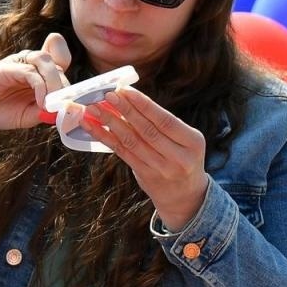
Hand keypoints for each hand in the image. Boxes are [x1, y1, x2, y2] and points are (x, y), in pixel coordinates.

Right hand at [0, 32, 71, 132]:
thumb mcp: (29, 116)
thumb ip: (47, 112)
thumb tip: (66, 112)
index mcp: (39, 73)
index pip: (62, 65)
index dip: (72, 78)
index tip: (78, 100)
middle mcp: (31, 64)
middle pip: (58, 65)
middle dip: (65, 88)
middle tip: (66, 108)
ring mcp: (19, 63)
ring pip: (46, 62)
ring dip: (55, 84)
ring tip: (53, 104)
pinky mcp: (7, 67)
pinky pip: (30, 72)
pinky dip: (41, 87)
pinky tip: (41, 102)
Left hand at [78, 86, 208, 231]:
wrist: (185, 195)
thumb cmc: (182, 156)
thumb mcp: (185, 140)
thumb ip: (162, 122)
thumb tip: (128, 98)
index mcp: (192, 142)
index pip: (165, 121)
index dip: (144, 105)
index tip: (125, 90)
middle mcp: (178, 158)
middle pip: (147, 131)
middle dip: (125, 111)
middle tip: (108, 95)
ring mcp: (161, 169)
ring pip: (131, 142)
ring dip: (110, 123)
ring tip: (94, 109)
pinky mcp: (144, 176)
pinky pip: (122, 153)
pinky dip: (106, 138)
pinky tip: (93, 127)